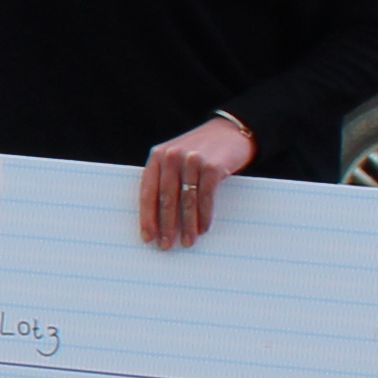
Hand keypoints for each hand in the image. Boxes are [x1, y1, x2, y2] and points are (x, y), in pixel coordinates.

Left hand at [139, 114, 257, 249]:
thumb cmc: (200, 150)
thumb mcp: (176, 158)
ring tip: (187, 242)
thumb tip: (158, 218)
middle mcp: (172, 156)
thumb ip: (166, 178)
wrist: (231, 131)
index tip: (147, 237)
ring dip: (187, 225)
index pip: (148, 191)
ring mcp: (192, 160)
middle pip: (166, 198)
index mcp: (157, 156)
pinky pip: (205, 197)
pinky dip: (204, 216)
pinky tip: (203, 229)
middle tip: (166, 245)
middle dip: (166, 225)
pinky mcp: (212, 166)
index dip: (147, 216)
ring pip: (186, 201)